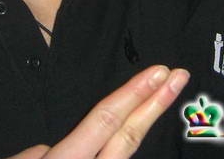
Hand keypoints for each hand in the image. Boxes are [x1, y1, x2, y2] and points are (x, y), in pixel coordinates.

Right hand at [5, 65, 189, 158]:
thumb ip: (44, 154)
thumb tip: (56, 148)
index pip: (105, 120)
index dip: (134, 93)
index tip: (160, 72)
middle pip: (127, 138)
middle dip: (155, 104)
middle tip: (179, 76)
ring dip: (142, 129)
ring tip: (162, 98)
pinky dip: (119, 152)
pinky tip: (133, 129)